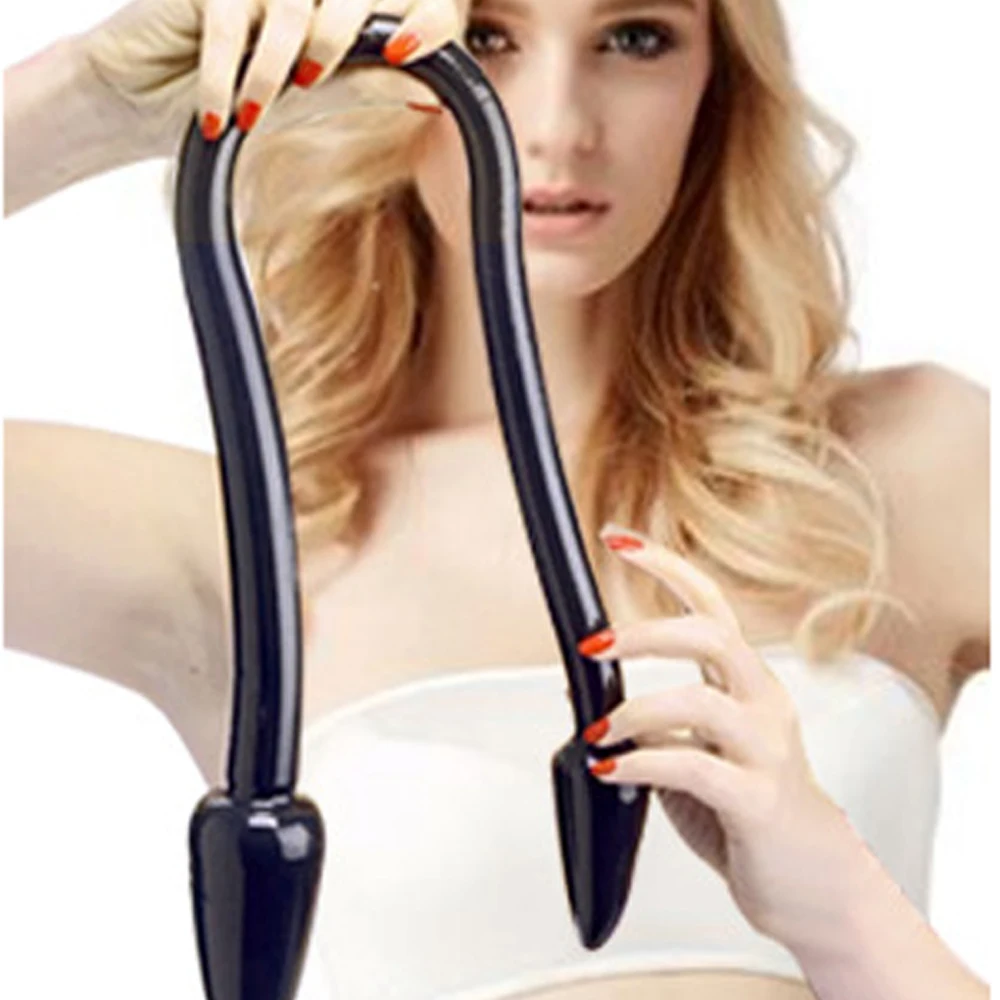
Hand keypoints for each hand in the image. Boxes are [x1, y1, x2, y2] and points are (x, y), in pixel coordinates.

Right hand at [73, 0, 460, 157]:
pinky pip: (230, 28)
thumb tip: (434, 94)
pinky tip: (217, 119)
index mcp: (333, 3)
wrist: (148, 101)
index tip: (408, 53)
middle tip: (308, 84)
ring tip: (252, 113)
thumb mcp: (313, 95)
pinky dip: (224, 80)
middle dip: (338, 39)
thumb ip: (369, 84)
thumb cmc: (238, 94)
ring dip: (270, 72)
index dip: (420, 14)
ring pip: (289, 10)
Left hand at [578, 521, 874, 953]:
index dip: (665, 564)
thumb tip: (582, 691)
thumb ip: (649, 718)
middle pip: (711, 634)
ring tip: (599, 734)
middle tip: (593, 646)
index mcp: (746, 682)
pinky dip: (640, 762)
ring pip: (699, 700)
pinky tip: (611, 769)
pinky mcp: (757, 798)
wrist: (811, 882)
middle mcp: (762, 703)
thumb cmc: (749, 809)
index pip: (710, 603)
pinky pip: (692, 766)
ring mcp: (765, 749)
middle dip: (644, 632)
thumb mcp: (693, 751)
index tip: (617, 537)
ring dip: (632, 711)